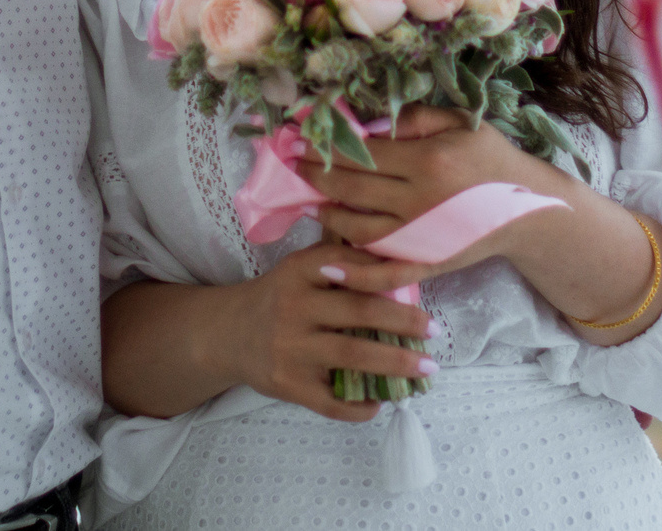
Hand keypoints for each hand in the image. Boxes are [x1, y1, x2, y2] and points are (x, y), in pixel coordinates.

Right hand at [209, 243, 436, 421]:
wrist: (226, 334)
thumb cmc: (280, 297)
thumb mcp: (300, 268)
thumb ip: (341, 259)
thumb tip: (402, 256)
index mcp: (299, 271)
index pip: (352, 267)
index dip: (391, 273)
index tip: (425, 278)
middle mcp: (294, 307)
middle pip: (360, 313)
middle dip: (405, 323)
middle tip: (435, 330)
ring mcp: (290, 349)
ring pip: (354, 357)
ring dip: (397, 364)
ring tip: (427, 369)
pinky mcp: (288, 385)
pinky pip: (332, 401)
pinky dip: (361, 406)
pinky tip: (382, 402)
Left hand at [301, 106, 570, 276]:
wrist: (530, 210)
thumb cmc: (493, 159)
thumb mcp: (463, 124)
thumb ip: (417, 118)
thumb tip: (369, 121)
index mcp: (429, 160)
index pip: (363, 151)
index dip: (328, 144)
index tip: (302, 137)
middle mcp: (420, 199)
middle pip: (352, 187)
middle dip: (316, 174)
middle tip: (294, 164)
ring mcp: (421, 236)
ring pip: (358, 229)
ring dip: (327, 215)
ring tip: (311, 202)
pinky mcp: (426, 264)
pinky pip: (382, 273)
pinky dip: (352, 272)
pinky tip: (328, 263)